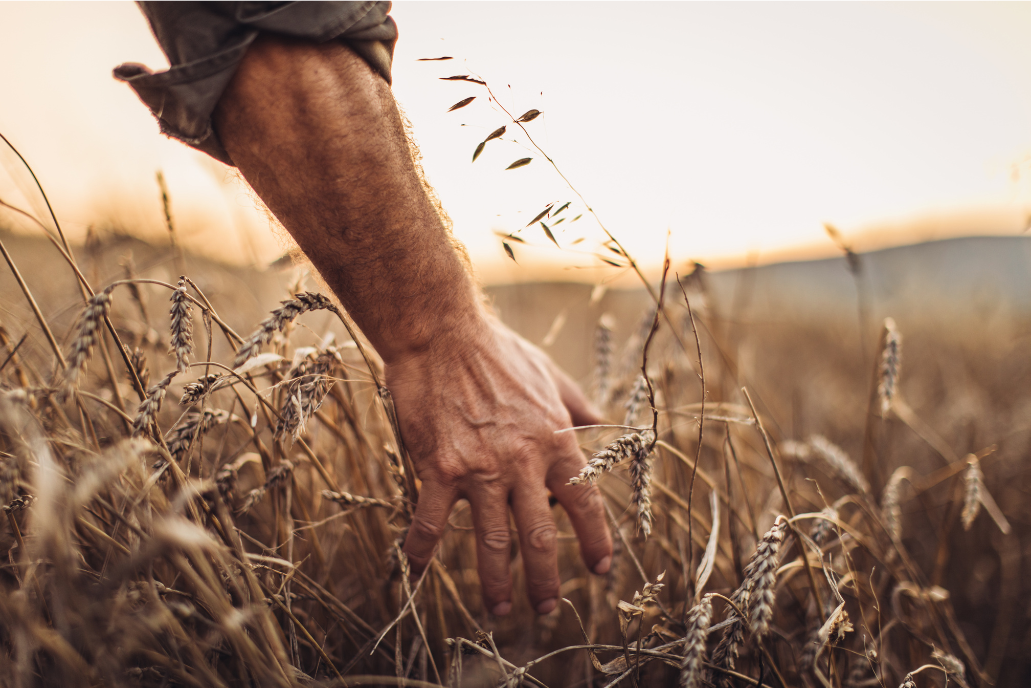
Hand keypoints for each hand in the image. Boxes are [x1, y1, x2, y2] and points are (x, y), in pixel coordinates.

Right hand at [386, 316, 612, 614]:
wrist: (440, 333)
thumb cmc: (495, 349)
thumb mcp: (548, 373)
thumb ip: (575, 403)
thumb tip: (600, 420)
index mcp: (554, 440)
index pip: (583, 502)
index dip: (595, 539)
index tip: (600, 568)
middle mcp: (522, 462)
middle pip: (540, 536)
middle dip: (546, 579)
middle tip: (547, 610)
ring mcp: (480, 469)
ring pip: (493, 541)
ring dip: (496, 582)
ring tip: (499, 611)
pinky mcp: (439, 468)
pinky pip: (432, 521)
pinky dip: (423, 549)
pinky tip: (417, 570)